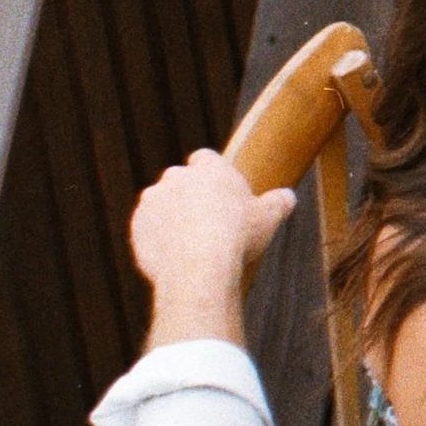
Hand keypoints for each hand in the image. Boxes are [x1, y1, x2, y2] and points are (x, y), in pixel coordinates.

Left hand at [131, 151, 295, 348]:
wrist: (198, 265)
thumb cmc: (237, 236)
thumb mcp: (268, 218)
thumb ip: (278, 203)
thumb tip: (288, 197)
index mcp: (208, 167)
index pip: (205, 159)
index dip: (212, 176)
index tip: (220, 195)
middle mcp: (176, 177)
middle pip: (180, 180)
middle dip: (189, 196)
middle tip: (206, 221)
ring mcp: (152, 201)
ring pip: (161, 205)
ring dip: (170, 217)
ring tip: (188, 244)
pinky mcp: (137, 227)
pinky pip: (148, 230)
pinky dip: (157, 240)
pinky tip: (175, 258)